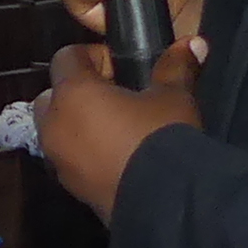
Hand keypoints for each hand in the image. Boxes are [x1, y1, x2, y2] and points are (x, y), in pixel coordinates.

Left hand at [36, 34, 206, 225]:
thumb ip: (176, 67)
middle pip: (53, 95)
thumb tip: (194, 42)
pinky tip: (118, 157)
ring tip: (118, 128)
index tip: (121, 66)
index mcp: (72, 94)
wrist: (165, 204)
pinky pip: (70, 159)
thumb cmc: (161, 138)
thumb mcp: (173, 97)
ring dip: (79, 124)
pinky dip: (85, 152)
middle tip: (117, 96)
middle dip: (79, 91)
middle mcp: (54, 124)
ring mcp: (58, 159)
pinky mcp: (71, 188)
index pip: (66, 57)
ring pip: (58, 129)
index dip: (93, 56)